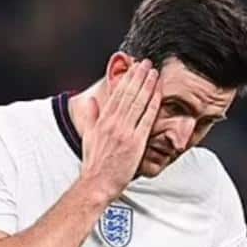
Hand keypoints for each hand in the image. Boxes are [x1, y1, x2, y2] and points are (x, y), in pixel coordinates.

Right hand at [80, 59, 160, 200]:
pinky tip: (158, 95)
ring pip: (138, 103)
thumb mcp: (88, 136)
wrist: (97, 183)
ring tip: (154, 73)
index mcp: (103, 121)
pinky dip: (152, 105)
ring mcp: (125, 132)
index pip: (117, 94)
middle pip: (129, 94)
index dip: (127, 79)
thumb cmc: (94, 164)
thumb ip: (90, 117)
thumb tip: (90, 101)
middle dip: (139, 76)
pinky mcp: (135, 143)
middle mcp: (113, 123)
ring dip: (147, 86)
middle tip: (148, 64)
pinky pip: (146, 120)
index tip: (134, 68)